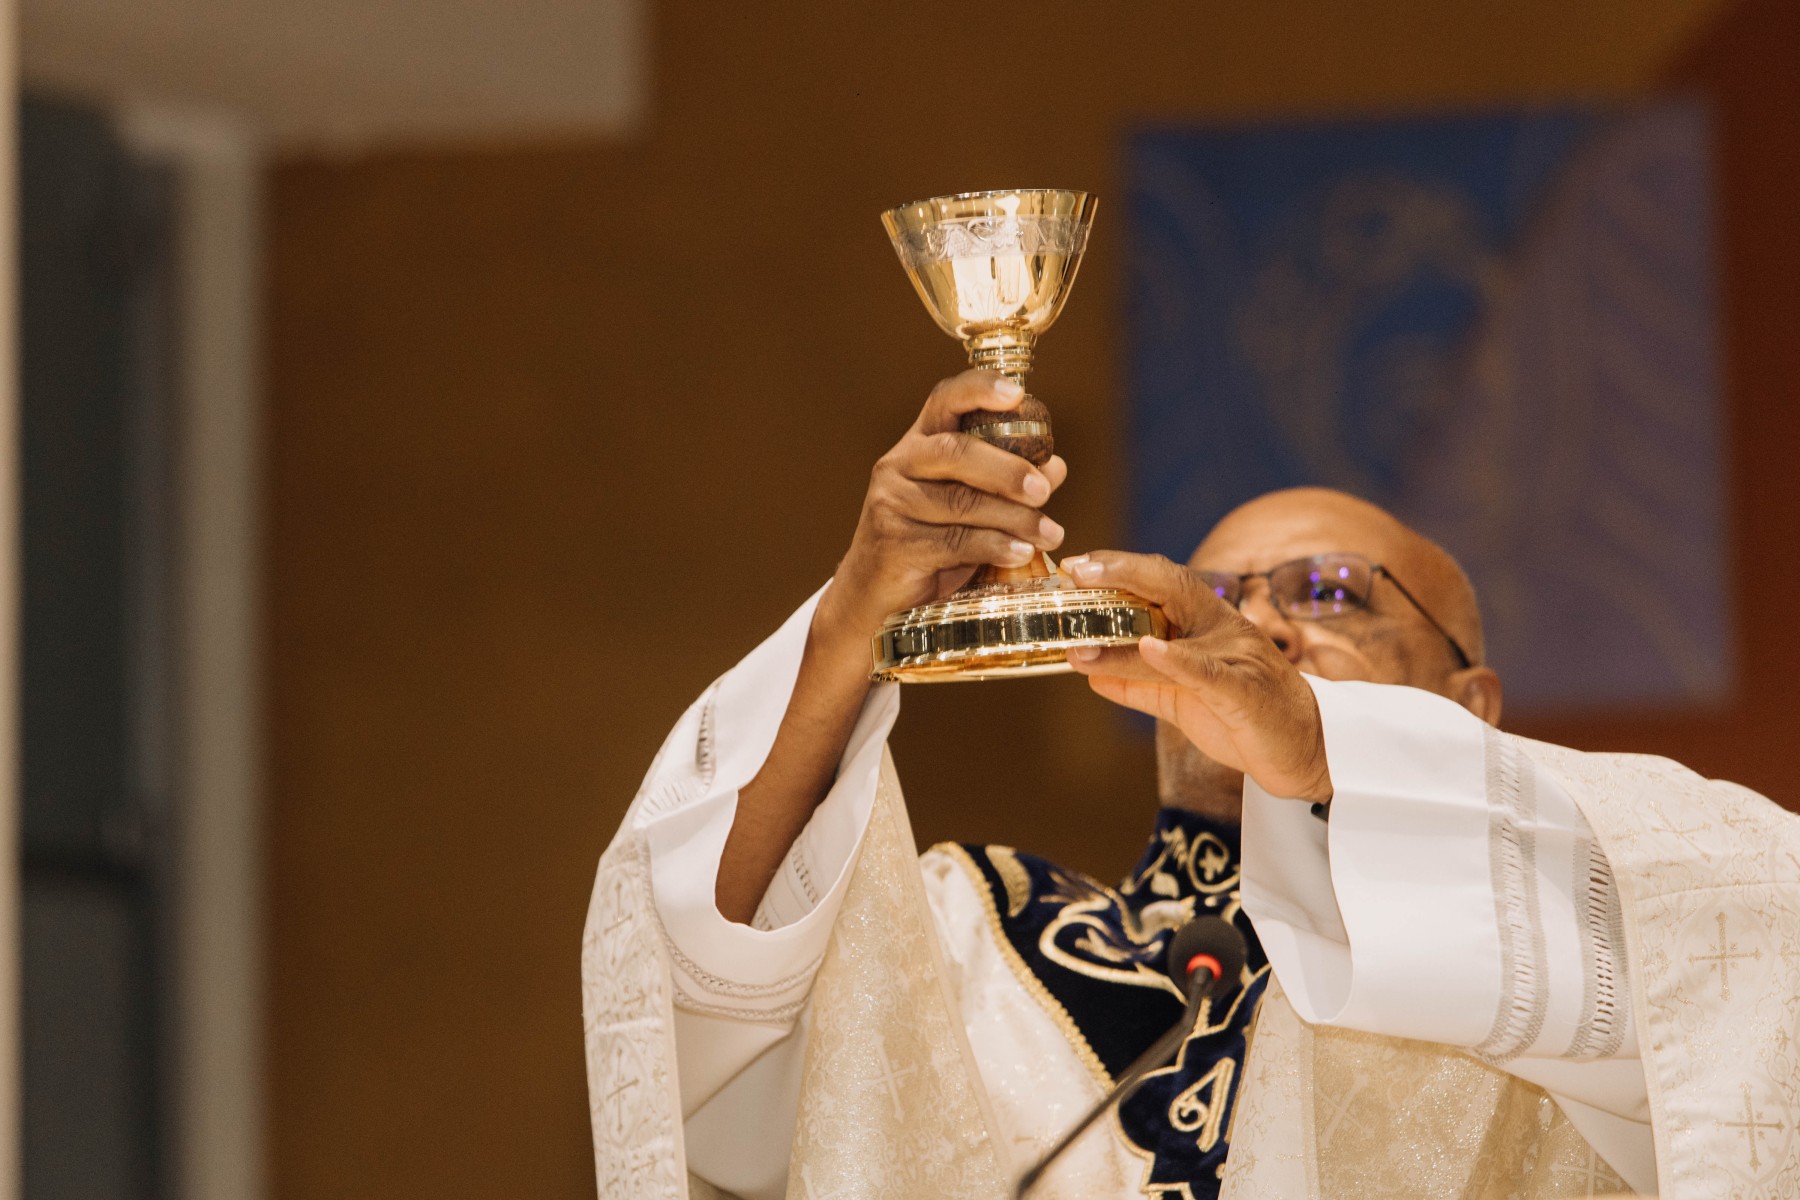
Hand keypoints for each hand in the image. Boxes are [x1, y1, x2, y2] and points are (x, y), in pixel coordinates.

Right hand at [819, 370, 1066, 638]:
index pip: (946, 400)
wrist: (875, 596)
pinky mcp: (893, 544)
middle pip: (957, 451)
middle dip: (1007, 470)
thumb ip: (1008, 484)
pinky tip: (1021, 554)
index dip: (980, 390)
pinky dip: (996, 547)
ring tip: (1049, 535)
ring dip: (1015, 519)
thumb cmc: (931, 544)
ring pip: (962, 502)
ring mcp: (891, 503)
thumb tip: (1056, 466)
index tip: (1017, 394)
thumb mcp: (972, 507)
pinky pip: (955, 542)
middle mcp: (898, 464)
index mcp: (919, 443)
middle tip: (1044, 491)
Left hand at [1062, 551, 1332, 803]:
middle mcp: (1223, 629)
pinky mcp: (1246, 693)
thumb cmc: (1245, 718)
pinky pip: (1210, 673)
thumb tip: (1090, 674)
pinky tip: (1152, 649)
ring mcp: (1237, 657)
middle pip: (1171, 585)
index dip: (1121, 568)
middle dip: (1122, 573)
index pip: (1163, 580)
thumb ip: (1139, 683)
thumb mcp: (1182, 697)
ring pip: (1175, 639)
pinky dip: (1179, 660)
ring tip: (1079, 646)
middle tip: (1075, 573)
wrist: (1307, 751)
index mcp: (1210, 622)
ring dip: (1122, 644)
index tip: (1076, 566)